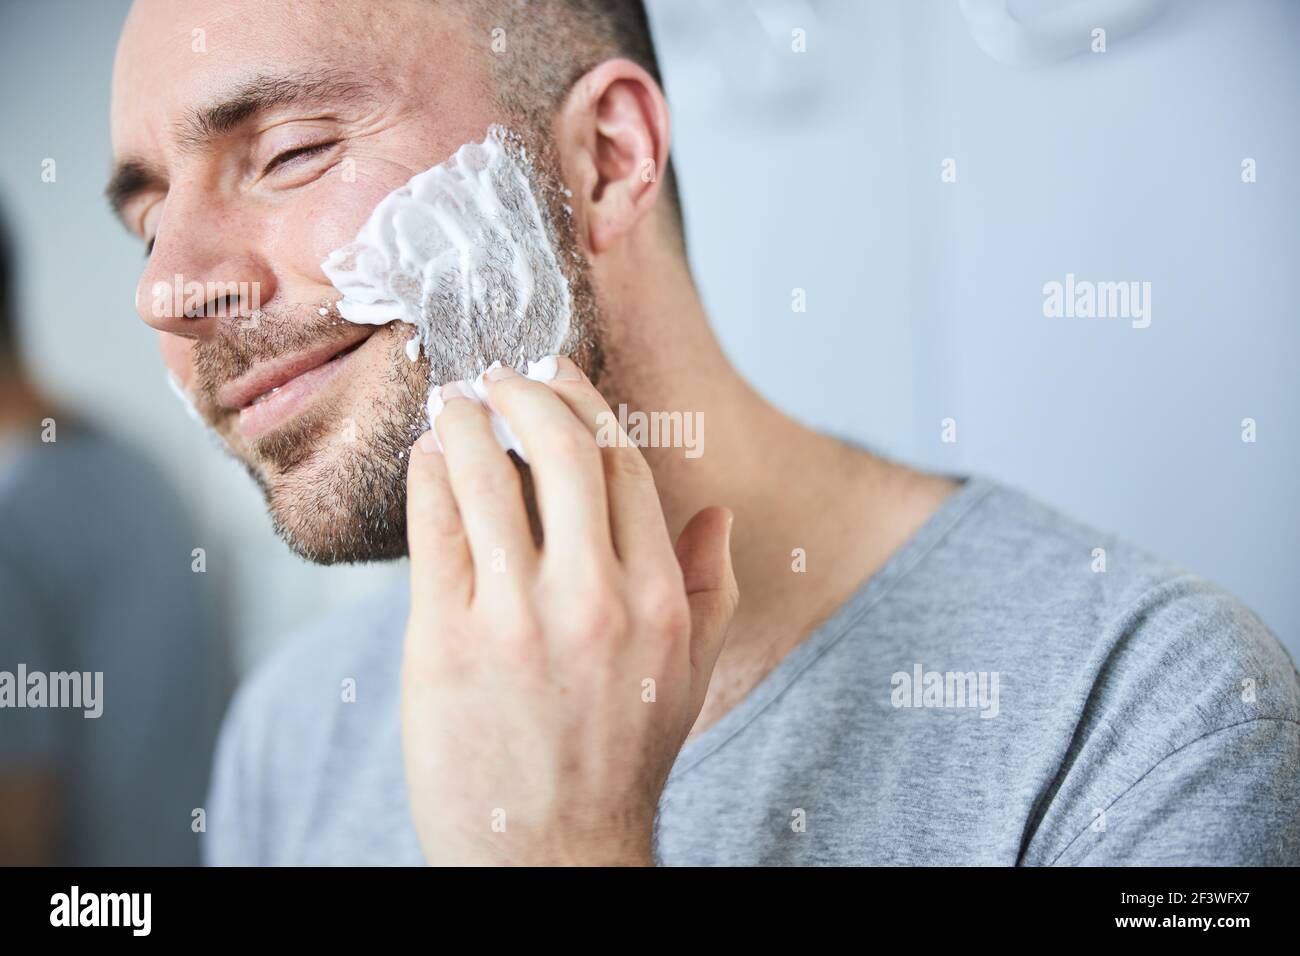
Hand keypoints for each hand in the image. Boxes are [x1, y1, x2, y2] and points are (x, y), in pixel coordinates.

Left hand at [400, 356, 738, 864]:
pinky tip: (426, 458)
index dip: (584, 402)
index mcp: (658, 598)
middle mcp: (594, 597)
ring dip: (462, 419)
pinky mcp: (444, 639)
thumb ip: (710, 587)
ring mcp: (516, 617)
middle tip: (500, 375)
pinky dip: (426, 472)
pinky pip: (432, 524)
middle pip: (559, 446)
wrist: (547, 855)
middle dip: (524, 389)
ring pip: (484, 472)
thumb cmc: (617, 758)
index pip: (623, 462)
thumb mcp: (688, 675)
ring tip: (452, 405)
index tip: (558, 376)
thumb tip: (715, 512)